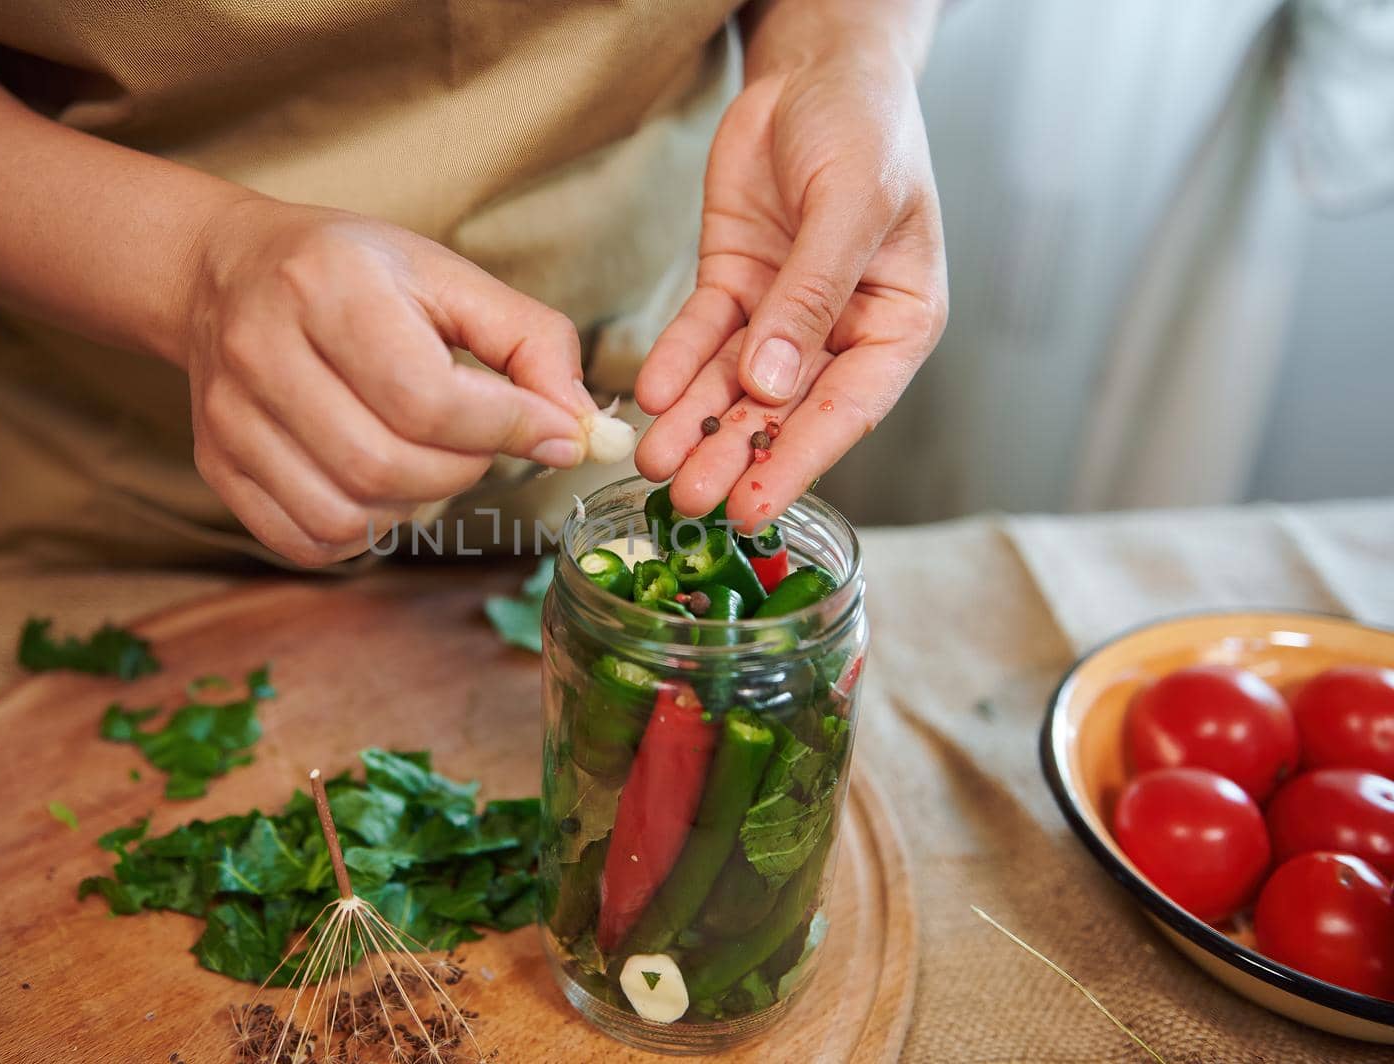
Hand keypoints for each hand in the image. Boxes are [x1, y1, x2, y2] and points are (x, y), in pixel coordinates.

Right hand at [182, 199, 595, 565]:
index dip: (506, 430)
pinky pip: (304, 539)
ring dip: (413, 505)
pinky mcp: (216, 465)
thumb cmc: (353, 273)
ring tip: (426, 459)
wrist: (226, 274)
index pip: (426, 398)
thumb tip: (580, 427)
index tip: (552, 432)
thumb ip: (529, 342)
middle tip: (480, 442)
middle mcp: (262, 349)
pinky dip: (361, 533)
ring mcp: (229, 415)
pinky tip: (378, 487)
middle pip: (387, 464)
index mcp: (326, 285)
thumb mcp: (448, 277)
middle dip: (462, 469)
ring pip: (346, 512)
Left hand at [633, 43, 946, 525]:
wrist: (814, 70)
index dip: (796, 461)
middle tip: (685, 500)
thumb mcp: (851, 206)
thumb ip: (812, 296)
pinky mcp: (735, 290)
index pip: (847, 410)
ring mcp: (782, 316)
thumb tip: (771, 383)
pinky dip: (676, 366)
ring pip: (733, 385)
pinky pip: (701, 338)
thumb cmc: (866, 129)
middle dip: (730, 455)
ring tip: (654, 464)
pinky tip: (652, 396)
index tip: (752, 507)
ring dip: (693, 424)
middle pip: (781, 410)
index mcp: (897, 323)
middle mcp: (840, 331)